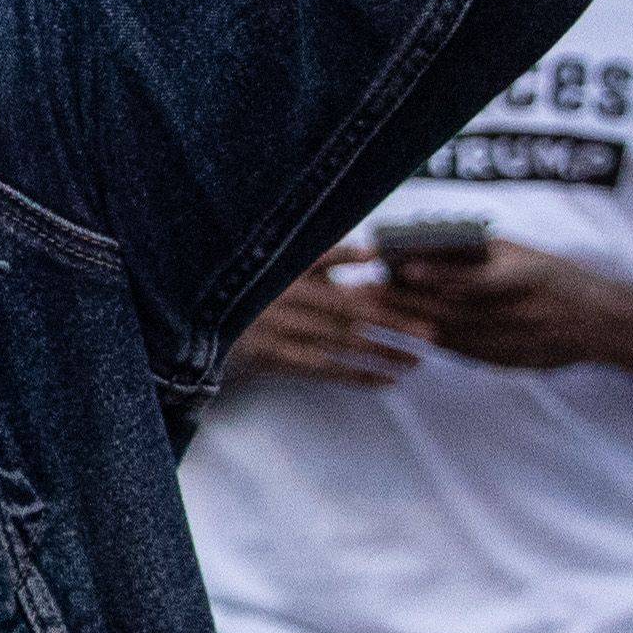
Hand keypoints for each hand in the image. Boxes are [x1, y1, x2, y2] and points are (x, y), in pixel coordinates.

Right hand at [229, 245, 434, 388]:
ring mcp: (278, 335)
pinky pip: (321, 372)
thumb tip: (373, 253)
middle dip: (393, 328)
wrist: (201, 318)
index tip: (423, 307)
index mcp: (292, 277)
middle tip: (431, 335)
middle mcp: (285, 305)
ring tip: (415, 361)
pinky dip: (355, 376)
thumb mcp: (286, 263)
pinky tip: (385, 380)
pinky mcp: (272, 360)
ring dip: (380, 355)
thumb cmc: (252, 284)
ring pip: (339, 347)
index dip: (388, 301)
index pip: (350, 290)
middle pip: (350, 319)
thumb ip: (328, 257)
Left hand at [380, 238, 632, 371]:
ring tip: (372, 307)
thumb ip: (481, 252)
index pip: (475, 279)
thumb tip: (424, 242)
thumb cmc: (559, 278)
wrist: (604, 326)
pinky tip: (403, 327)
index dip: (437, 275)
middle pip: (452, 309)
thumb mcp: (527, 255)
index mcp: (528, 279)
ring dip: (408, 320)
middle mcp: (519, 314)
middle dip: (405, 300)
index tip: (401, 267)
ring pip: (450, 333)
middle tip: (365, 288)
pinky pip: (459, 351)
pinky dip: (429, 337)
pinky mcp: (506, 363)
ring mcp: (513, 343)